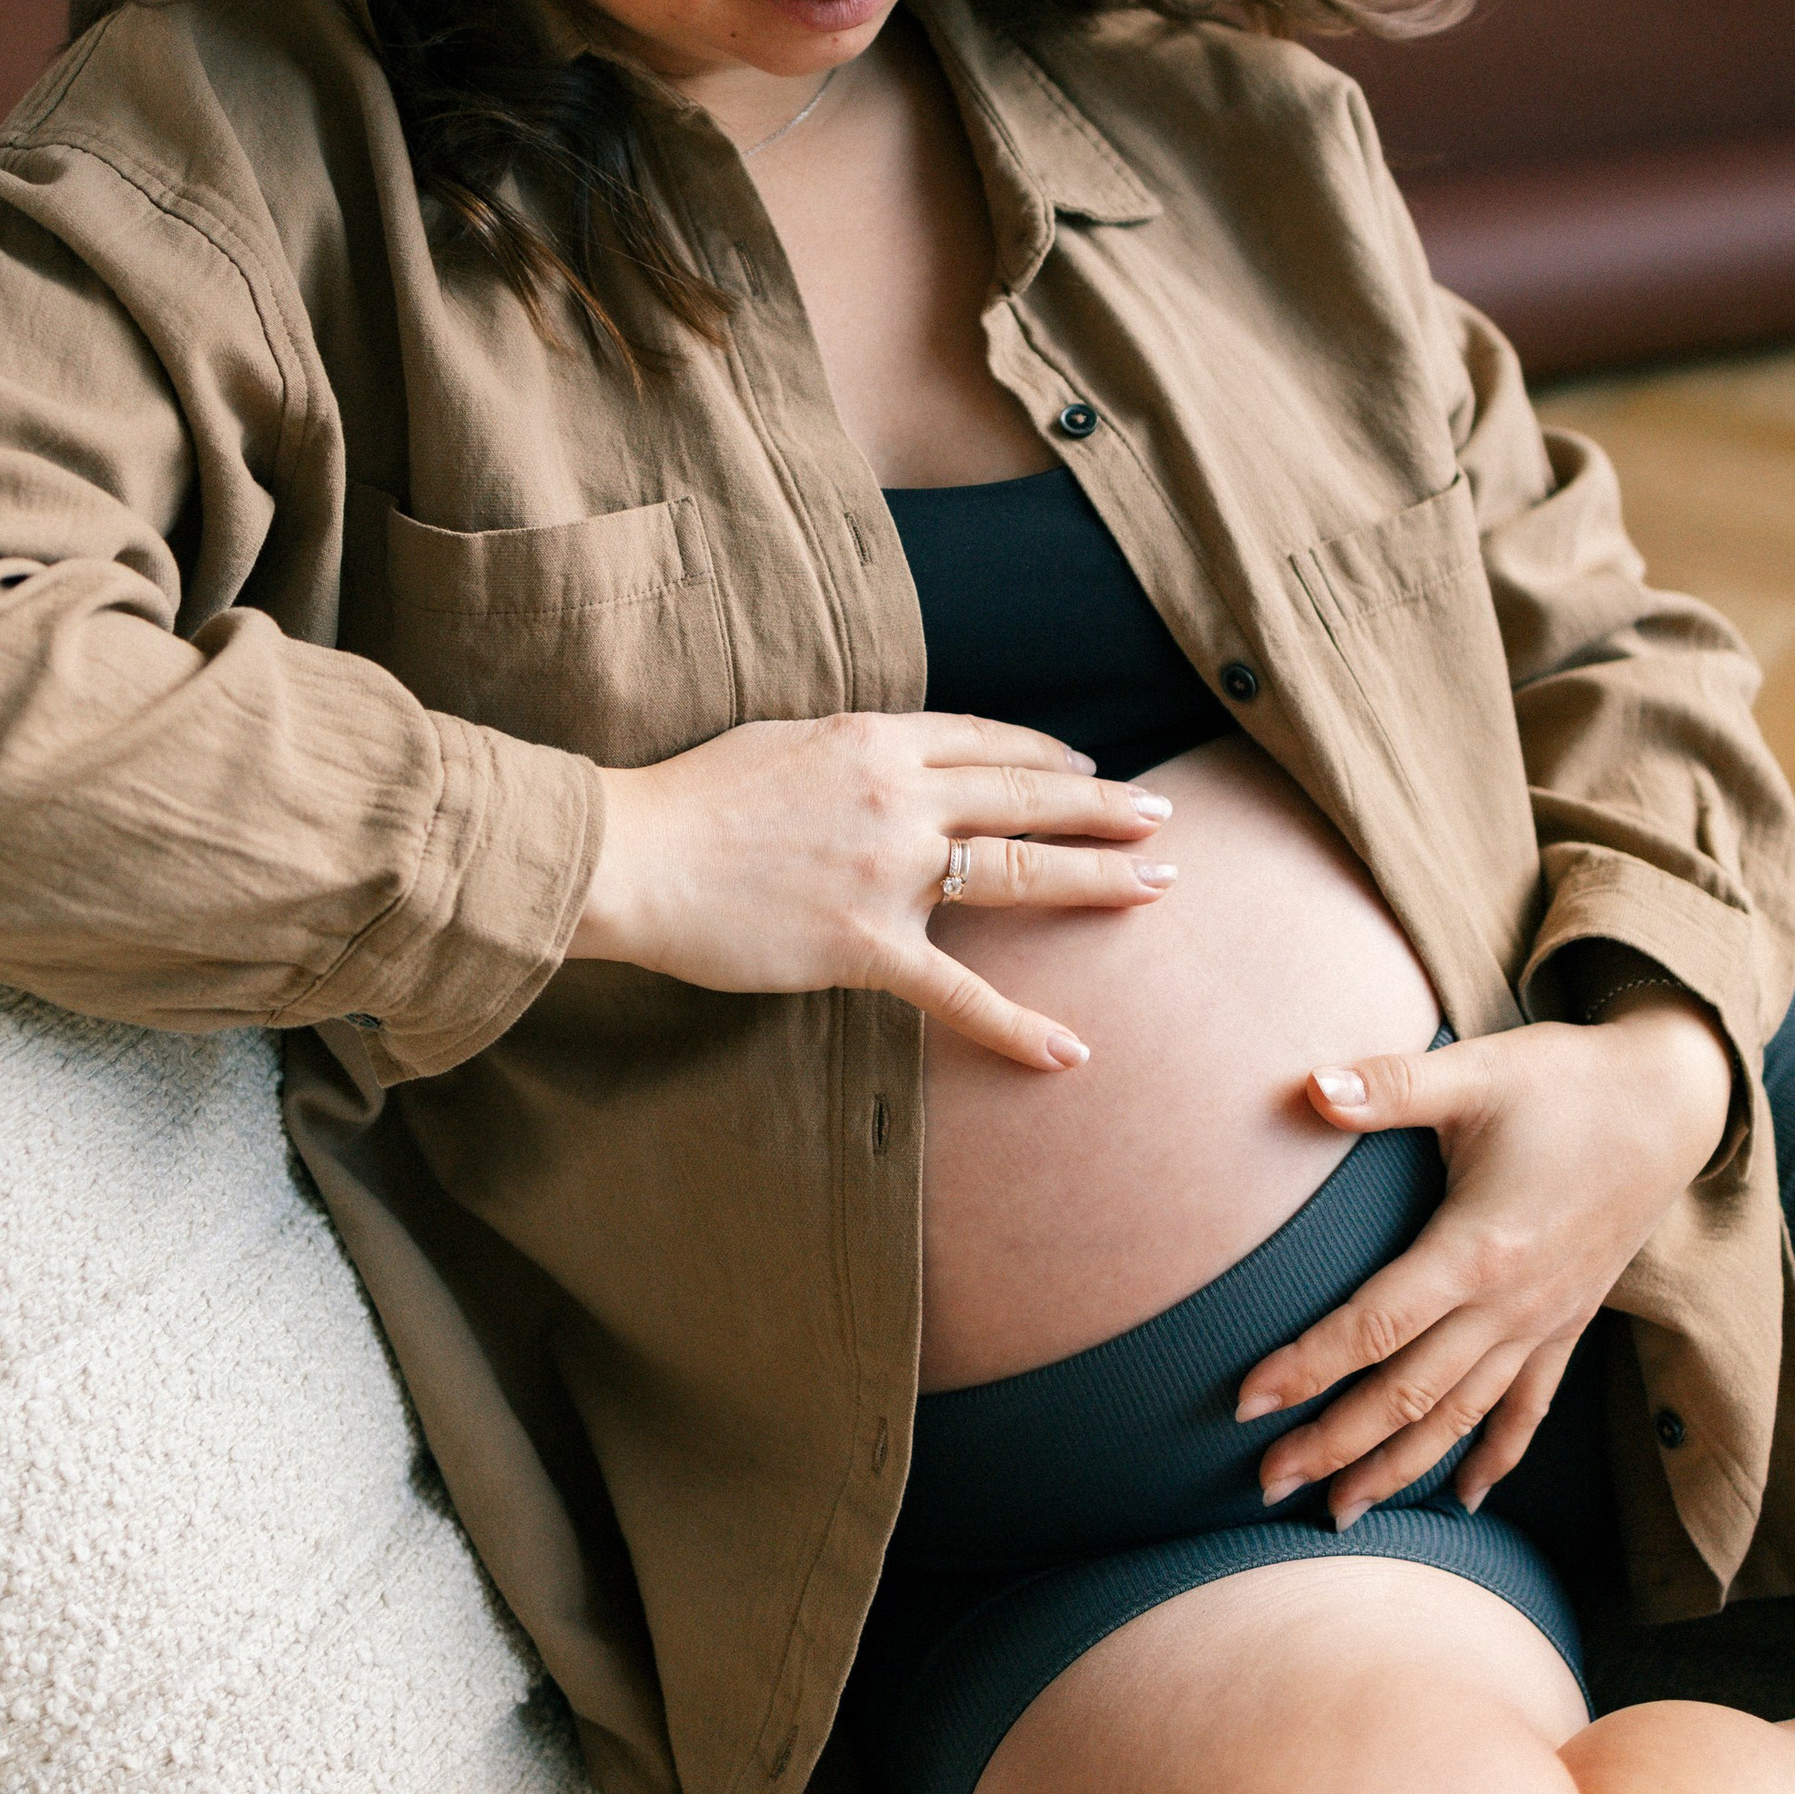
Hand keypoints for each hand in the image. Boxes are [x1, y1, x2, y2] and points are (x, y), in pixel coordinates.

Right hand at [570, 710, 1175, 1067]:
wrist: (632, 857)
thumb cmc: (690, 800)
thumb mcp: (781, 741)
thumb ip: (847, 751)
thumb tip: (884, 756)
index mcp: (875, 741)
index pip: (986, 741)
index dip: (1045, 757)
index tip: (1086, 770)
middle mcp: (897, 796)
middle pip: (1025, 796)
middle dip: (1104, 807)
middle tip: (1162, 817)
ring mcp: (889, 871)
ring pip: (1018, 870)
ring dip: (1097, 877)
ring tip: (1157, 885)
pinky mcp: (865, 945)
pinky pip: (958, 990)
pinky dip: (1017, 1025)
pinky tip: (1069, 1052)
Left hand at [1233, 994, 1733, 1520]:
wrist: (1672, 1103)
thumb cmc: (1567, 1083)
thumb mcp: (1476, 1073)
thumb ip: (1390, 1086)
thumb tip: (1307, 1084)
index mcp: (1478, 1248)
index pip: (1375, 1326)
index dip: (1307, 1368)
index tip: (1246, 1404)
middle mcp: (1511, 1303)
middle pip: (1408, 1393)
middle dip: (1335, 1444)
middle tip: (1268, 1484)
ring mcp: (1544, 1322)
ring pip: (1461, 1416)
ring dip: (1399, 1468)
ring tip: (1340, 1513)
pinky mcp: (1570, 1324)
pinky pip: (1529, 1408)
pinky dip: (1495, 1457)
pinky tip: (1464, 1500)